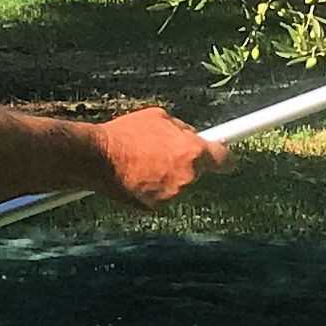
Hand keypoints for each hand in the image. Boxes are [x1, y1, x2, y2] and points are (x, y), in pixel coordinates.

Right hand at [88, 106, 231, 208]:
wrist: (98, 157)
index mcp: (193, 152)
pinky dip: (152, 188)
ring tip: (142, 161)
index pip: (224, 160)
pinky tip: (135, 175)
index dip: (225, 159)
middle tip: (164, 153)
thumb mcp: (160, 118)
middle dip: (186, 163)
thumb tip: (193, 135)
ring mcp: (172, 194)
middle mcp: (188, 176)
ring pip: (178, 184)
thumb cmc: (127, 134)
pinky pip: (160, 195)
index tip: (226, 159)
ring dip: (168, 176)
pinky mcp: (155, 207)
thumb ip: (182, 130)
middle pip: (198, 172)